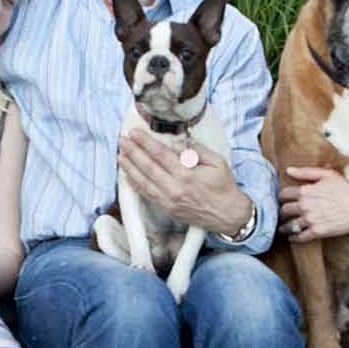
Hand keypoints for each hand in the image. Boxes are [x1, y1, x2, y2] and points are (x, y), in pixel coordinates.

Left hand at [118, 129, 249, 234]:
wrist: (228, 215)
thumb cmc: (224, 187)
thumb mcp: (217, 162)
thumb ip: (197, 151)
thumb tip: (177, 144)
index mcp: (187, 175)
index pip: (160, 155)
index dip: (145, 143)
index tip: (135, 132)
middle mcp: (175, 188)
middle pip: (148, 167)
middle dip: (133, 152)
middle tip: (122, 140)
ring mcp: (169, 201)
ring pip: (143, 182)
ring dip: (129, 167)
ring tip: (120, 154)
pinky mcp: (168, 209)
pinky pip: (147, 195)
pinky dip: (135, 184)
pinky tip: (127, 175)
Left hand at [278, 167, 348, 241]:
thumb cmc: (345, 188)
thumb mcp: (326, 174)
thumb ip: (306, 172)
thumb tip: (288, 170)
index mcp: (305, 191)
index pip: (283, 194)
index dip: (281, 197)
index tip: (282, 200)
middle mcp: (305, 206)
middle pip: (284, 210)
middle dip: (282, 211)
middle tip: (282, 214)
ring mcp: (310, 220)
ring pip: (289, 225)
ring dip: (284, 227)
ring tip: (282, 228)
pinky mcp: (317, 231)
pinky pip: (300, 237)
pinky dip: (294, 238)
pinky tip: (292, 238)